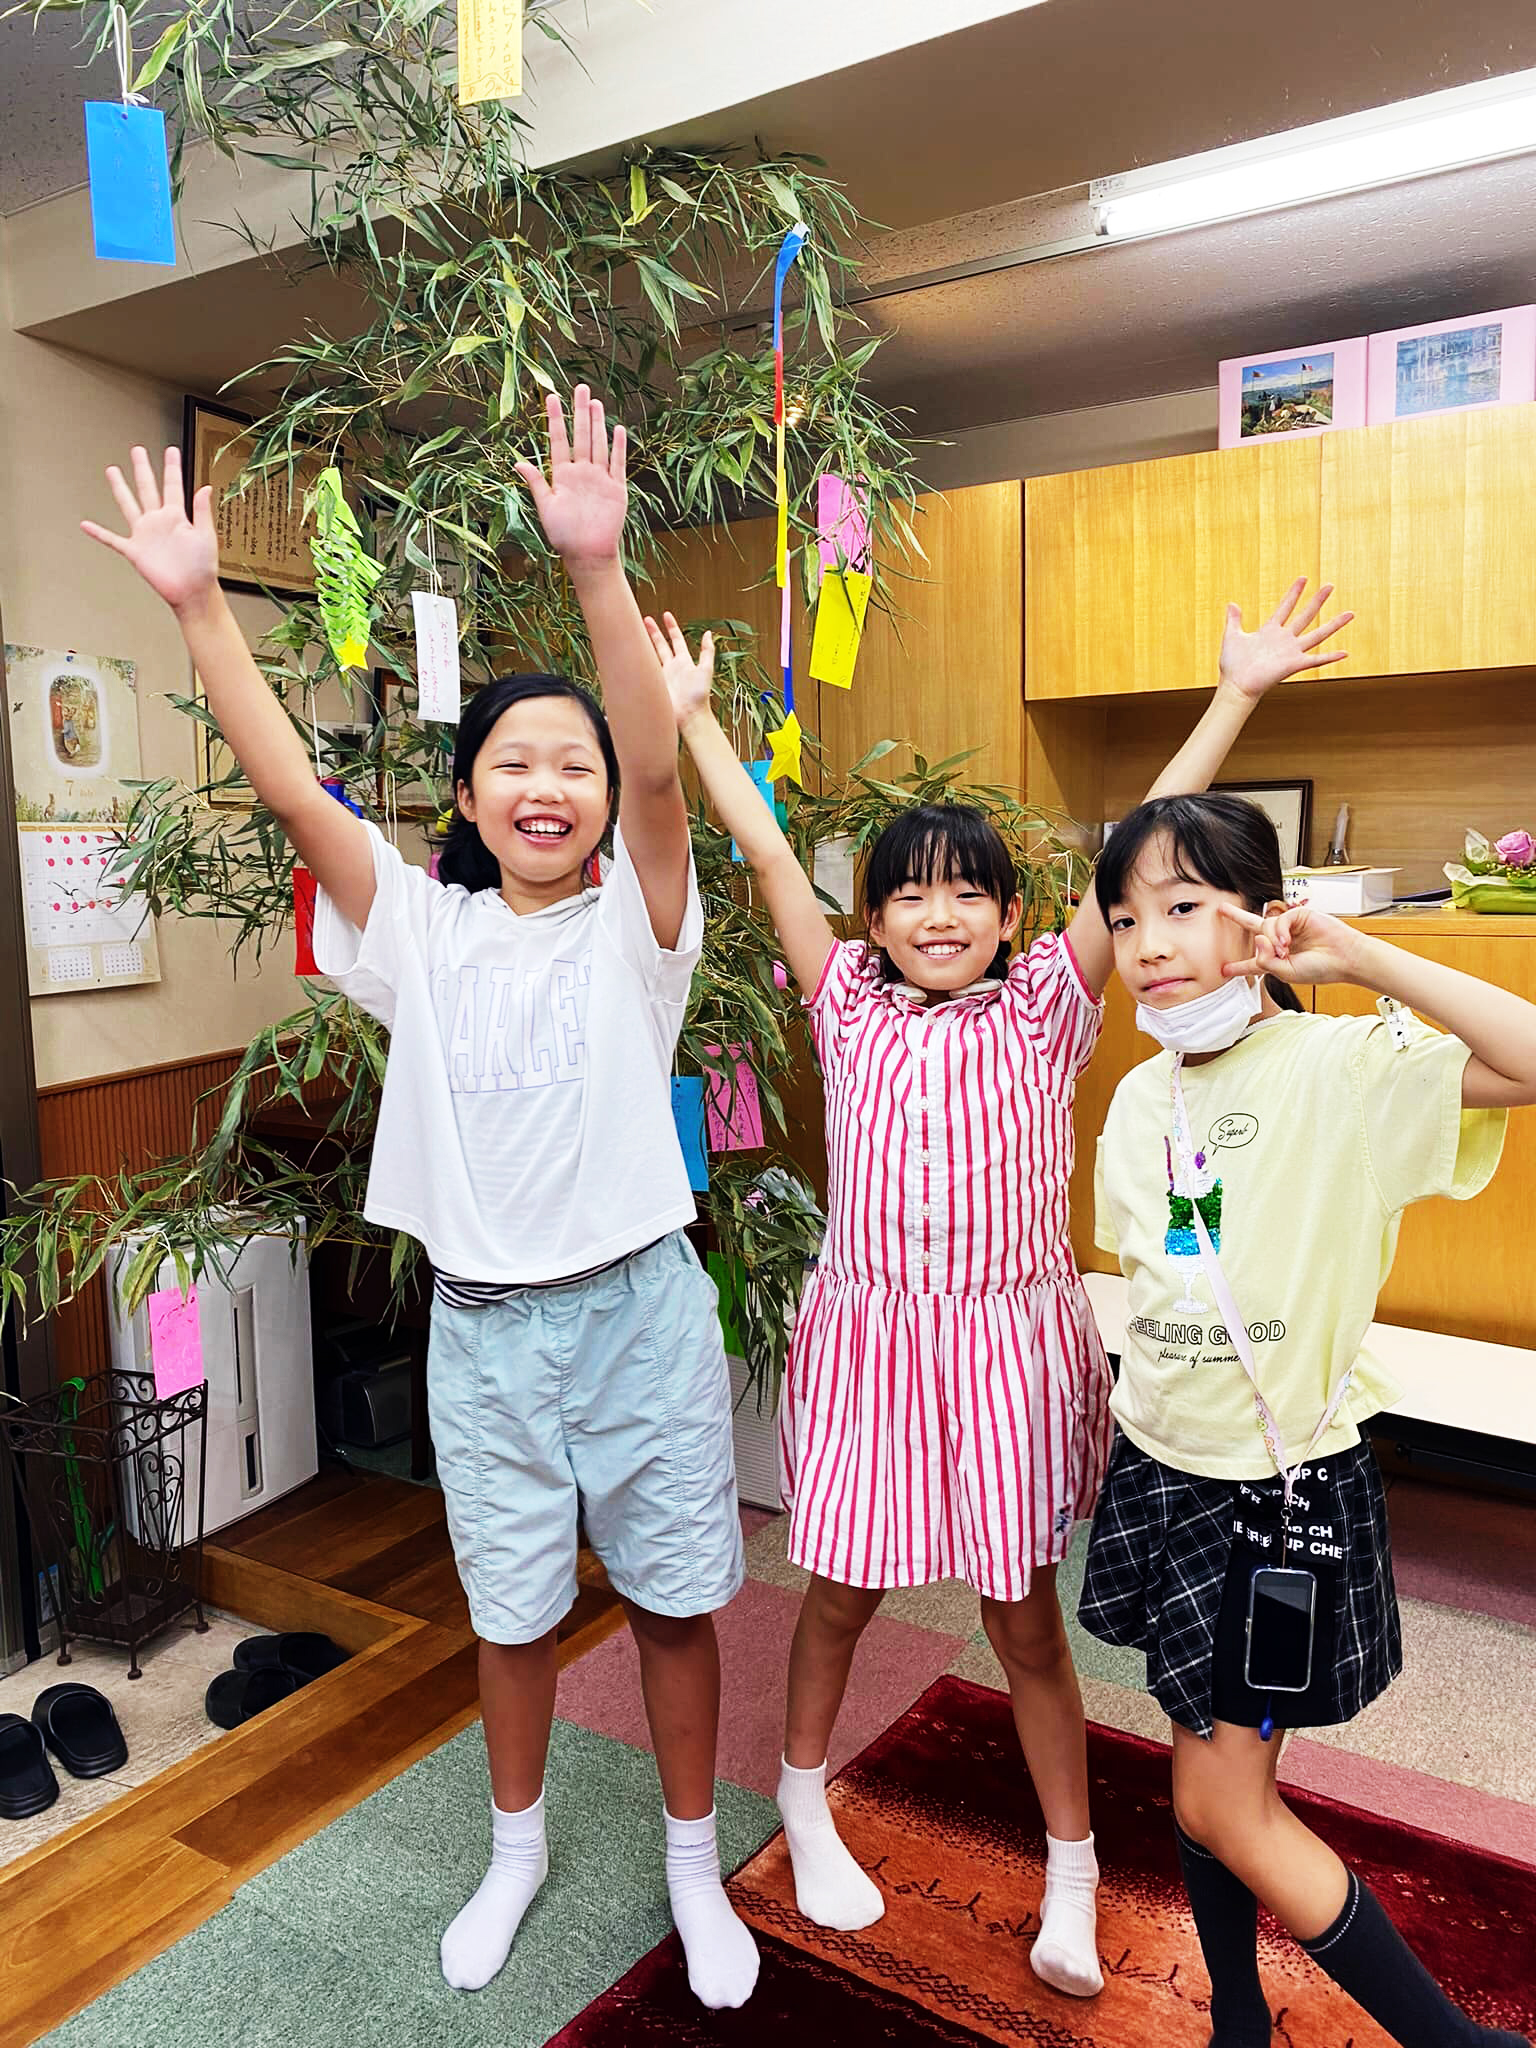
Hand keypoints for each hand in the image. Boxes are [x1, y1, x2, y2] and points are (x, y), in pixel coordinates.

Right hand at [80, 446, 218, 613]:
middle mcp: (158, 521)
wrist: (192, 592)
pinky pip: (113, 540)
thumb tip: (205, 487)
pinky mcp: (135, 551)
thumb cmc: (203, 568)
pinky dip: (98, 533)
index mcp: (177, 516)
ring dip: (119, 488)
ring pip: (128, 505)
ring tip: (112, 470)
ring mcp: (145, 534)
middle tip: (137, 450)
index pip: (173, 485)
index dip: (172, 467)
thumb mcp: (207, 536)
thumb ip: (203, 511)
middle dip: (142, 468)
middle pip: (147, 488)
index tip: (171, 450)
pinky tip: (85, 525)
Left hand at [513, 385, 626, 566]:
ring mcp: (600, 478)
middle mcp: (582, 472)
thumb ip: (535, 482)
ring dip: (598, 423)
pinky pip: (618, 463)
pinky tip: (618, 429)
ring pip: (598, 444)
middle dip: (581, 412)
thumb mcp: (546, 506)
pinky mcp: (616, 488)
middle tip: (581, 387)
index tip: (551, 397)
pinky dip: (618, 447)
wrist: (588, 554)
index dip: (556, 419)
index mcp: (562, 475)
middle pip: (581, 436)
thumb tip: (517, 462)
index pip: (559, 440)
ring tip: (596, 401)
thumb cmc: (564, 535)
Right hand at [644, 612, 713, 728]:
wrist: (689, 716)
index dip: (671, 627)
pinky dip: (637, 662)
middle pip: (660, 645)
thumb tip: (709, 633)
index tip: (665, 615)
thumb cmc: (699, 695)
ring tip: (634, 632)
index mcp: (683, 662)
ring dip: (643, 643)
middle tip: (644, 619)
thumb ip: (707, 651)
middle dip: (653, 632)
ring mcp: (660, 676)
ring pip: (650, 655)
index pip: (675, 640)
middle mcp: (671, 667)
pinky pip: (644, 670)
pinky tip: (629, 653)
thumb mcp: (706, 670)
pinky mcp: (652, 684)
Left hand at [1217, 898, 1363, 986]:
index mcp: (1278, 959)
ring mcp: (1290, 928)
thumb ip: (1266, 961)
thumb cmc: (1321, 968)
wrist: (1345, 959)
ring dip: (1271, 940)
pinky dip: (1280, 931)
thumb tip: (1256, 939)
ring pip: (1265, 926)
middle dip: (1237, 917)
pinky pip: (1280, 919)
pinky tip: (1287, 942)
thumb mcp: (1286, 973)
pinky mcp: (1299, 916)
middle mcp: (1282, 942)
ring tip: (1284, 950)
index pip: (1255, 962)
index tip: (1224, 969)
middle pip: (1254, 927)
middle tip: (1221, 910)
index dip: (1239, 966)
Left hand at [1218, 578, 1351, 700]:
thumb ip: (1234, 620)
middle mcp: (1284, 640)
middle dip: (1317, 600)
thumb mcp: (1232, 636)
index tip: (1303, 578)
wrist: (1235, 686)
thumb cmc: (1232, 665)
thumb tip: (1231, 603)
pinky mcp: (1293, 665)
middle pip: (1305, 615)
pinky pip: (1315, 660)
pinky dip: (1329, 657)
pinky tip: (1344, 653)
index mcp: (1270, 631)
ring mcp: (1291, 652)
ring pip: (1317, 635)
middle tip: (1330, 586)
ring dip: (1334, 625)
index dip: (1294, 593)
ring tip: (1350, 613)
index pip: (1286, 607)